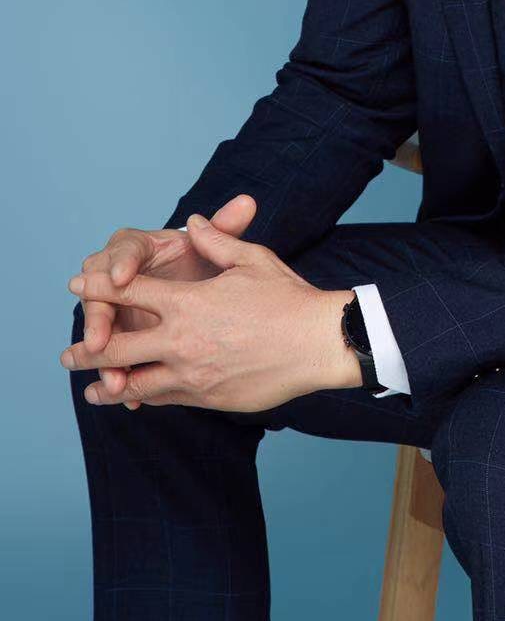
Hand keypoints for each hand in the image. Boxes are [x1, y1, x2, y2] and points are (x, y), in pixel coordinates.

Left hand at [61, 213, 359, 413]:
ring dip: (108, 386)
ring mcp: (193, 374)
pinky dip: (146, 398)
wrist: (319, 343)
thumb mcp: (252, 259)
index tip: (77, 284)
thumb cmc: (288, 297)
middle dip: (87, 349)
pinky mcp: (208, 398)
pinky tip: (138, 400)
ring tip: (91, 392)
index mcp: (189, 303)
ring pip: (136, 384)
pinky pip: (166, 399)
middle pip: (117, 349)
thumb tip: (195, 220)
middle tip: (69, 353)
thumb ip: (217, 241)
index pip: (130, 292)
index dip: (99, 287)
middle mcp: (183, 341)